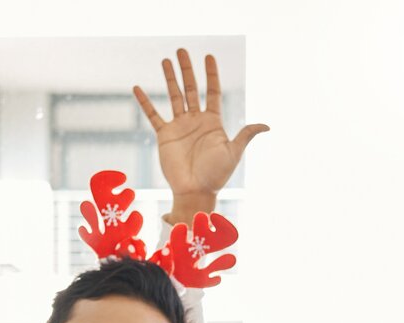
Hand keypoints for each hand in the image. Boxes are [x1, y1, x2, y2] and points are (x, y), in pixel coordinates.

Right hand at [132, 49, 267, 201]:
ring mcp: (180, 126)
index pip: (212, 92)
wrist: (195, 191)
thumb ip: (246, 135)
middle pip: (192, 89)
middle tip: (182, 50)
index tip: (209, 56)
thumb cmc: (216, 175)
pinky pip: (153, 115)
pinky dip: (145, 102)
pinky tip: (137, 88)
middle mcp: (196, 121)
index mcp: (213, 122)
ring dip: (170, 78)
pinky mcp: (165, 135)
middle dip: (187, 70)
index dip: (211, 74)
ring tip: (165, 60)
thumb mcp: (233, 153)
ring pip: (174, 96)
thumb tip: (267, 125)